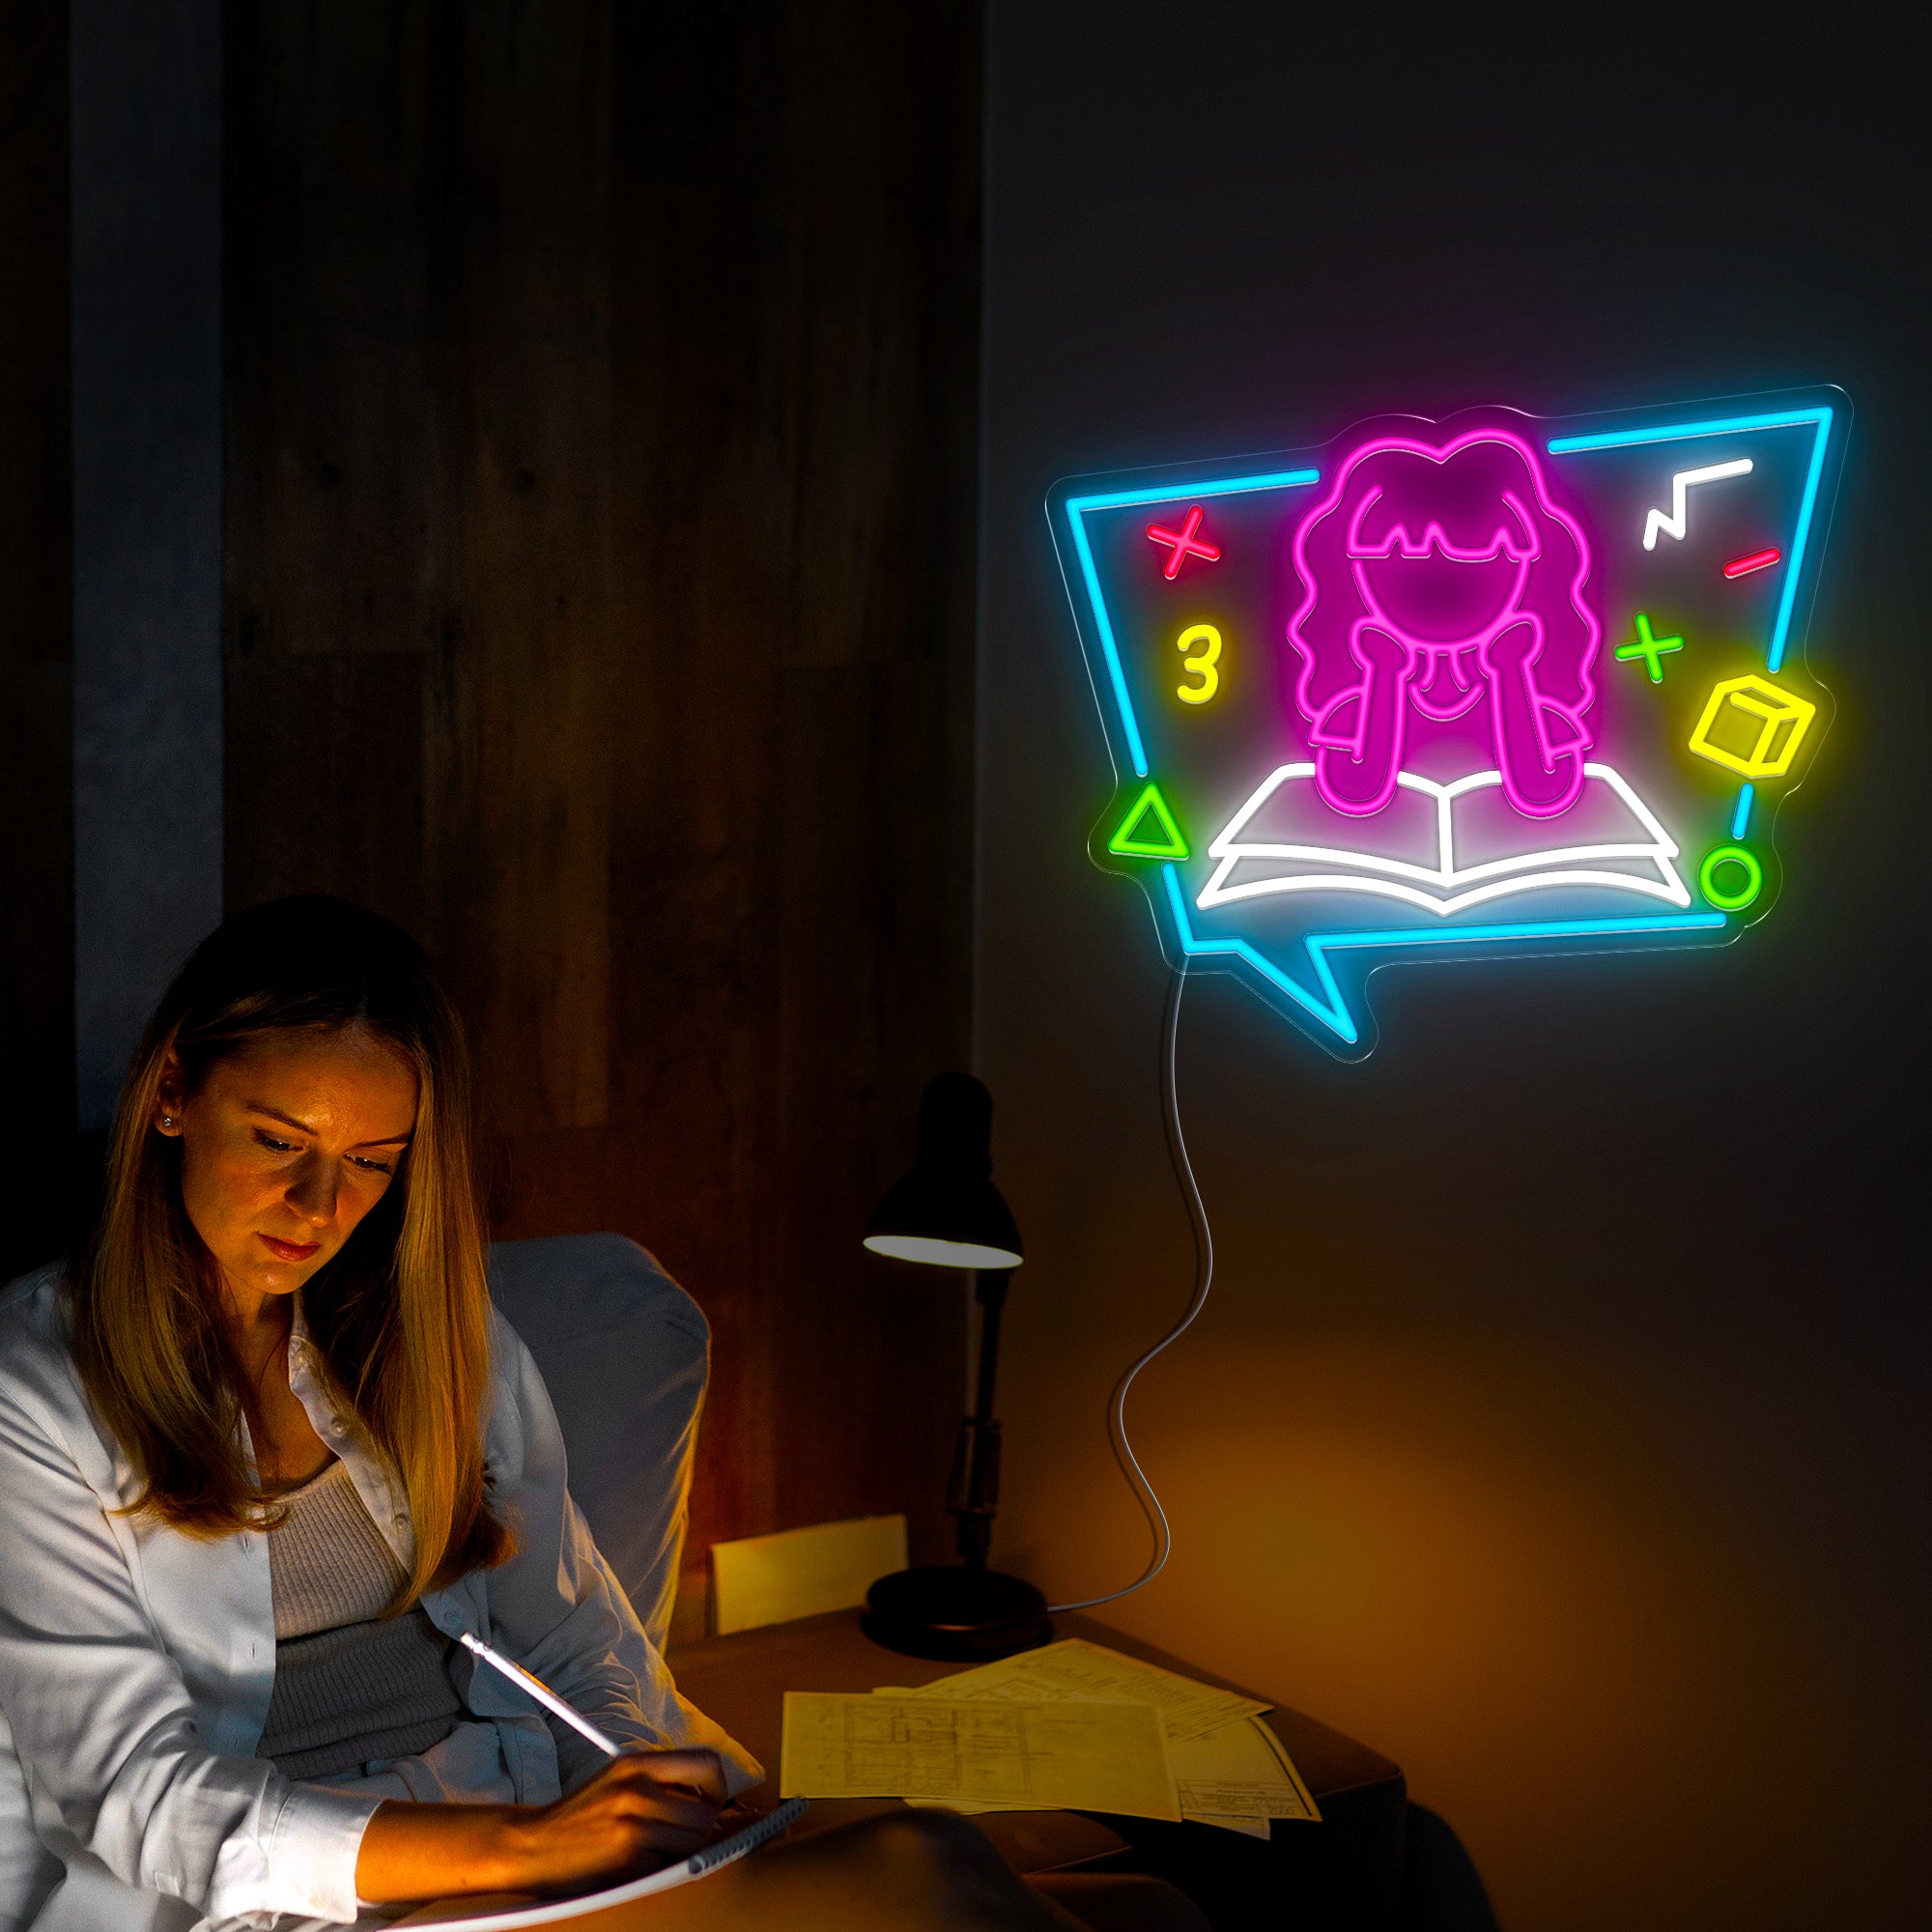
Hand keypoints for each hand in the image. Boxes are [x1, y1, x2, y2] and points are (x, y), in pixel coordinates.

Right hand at [506, 1748, 728, 1892]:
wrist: (534, 1844)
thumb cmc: (582, 1813)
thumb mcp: (619, 1777)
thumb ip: (662, 1779)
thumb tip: (712, 1793)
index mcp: (637, 1763)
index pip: (707, 1764)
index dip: (718, 1787)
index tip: (711, 1801)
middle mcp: (637, 1789)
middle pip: (706, 1812)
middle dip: (701, 1828)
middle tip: (682, 1832)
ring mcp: (632, 1825)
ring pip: (693, 1842)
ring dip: (681, 1851)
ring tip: (655, 1847)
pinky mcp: (627, 1860)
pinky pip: (667, 1866)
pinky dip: (658, 1868)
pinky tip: (635, 1862)